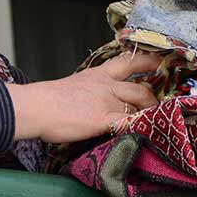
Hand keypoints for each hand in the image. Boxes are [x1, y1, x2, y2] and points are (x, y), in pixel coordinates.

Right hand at [8, 52, 161, 142]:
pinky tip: (147, 134)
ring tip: (155, 124)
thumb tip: (91, 104)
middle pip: (141, 87)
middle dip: (154, 99)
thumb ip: (88, 93)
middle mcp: (106, 85)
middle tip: (161, 107)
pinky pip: (131, 122)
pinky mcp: (104, 119)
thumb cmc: (45, 100)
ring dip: (151, 114)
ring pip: (140, 103)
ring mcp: (106, 101)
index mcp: (97, 74)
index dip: (148, 61)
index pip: (129, 61)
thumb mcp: (72, 87)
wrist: (34, 106)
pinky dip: (141, 127)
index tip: (161, 62)